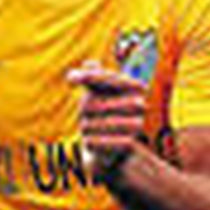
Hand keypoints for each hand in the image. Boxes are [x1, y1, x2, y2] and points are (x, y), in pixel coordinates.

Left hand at [68, 62, 148, 179]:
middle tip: (87, 116)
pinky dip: (90, 141)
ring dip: (85, 127)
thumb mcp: (98, 92)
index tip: (70, 78)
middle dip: (83, 109)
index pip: (108, 79)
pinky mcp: (128, 144)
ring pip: (92, 123)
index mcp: (135, 87)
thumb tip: (88, 64)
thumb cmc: (103, 113)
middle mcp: (139, 104)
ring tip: (90, 128)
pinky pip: (98, 140)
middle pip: (92, 103)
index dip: (90, 77)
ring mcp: (136, 125)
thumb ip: (93, 76)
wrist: (112, 146)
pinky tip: (90, 141)